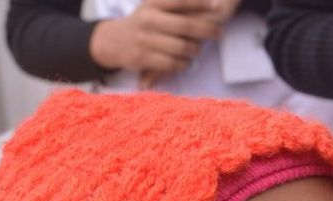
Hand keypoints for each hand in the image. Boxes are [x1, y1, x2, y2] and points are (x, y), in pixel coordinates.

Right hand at [89, 0, 225, 74]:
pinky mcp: (143, 58)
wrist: (113, 41)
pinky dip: (183, 64)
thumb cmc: (145, 23)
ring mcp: (145, 39)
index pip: (179, 2)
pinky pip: (173, 63)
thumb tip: (215, 3)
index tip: (218, 7)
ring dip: (194, 50)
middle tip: (219, 33)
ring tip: (196, 49)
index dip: (200, 4)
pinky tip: (186, 61)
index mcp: (152, 4)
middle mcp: (148, 19)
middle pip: (185, 26)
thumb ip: (178, 5)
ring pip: (182, 47)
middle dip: (207, 30)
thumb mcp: (155, 8)